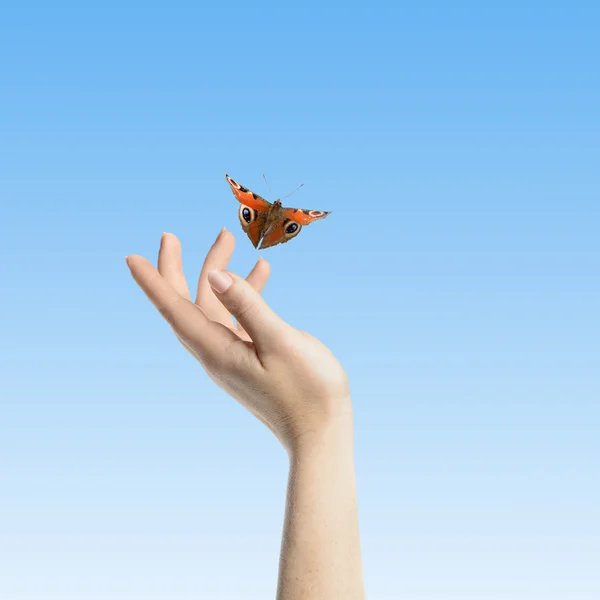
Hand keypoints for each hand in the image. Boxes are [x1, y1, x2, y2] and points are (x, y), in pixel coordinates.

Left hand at [126, 229, 351, 453]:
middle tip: (169, 236)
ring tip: (229, 240)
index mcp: (217, 351)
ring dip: (217, 274)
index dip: (152, 282)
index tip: (130, 258)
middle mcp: (216, 355)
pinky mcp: (248, 359)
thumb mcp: (280, 342)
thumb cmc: (308, 392)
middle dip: (178, 268)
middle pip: (186, 304)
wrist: (321, 434)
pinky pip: (235, 319)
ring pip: (212, 307)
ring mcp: (231, 358)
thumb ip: (248, 305)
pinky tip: (261, 274)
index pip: (174, 310)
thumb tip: (214, 275)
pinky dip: (244, 294)